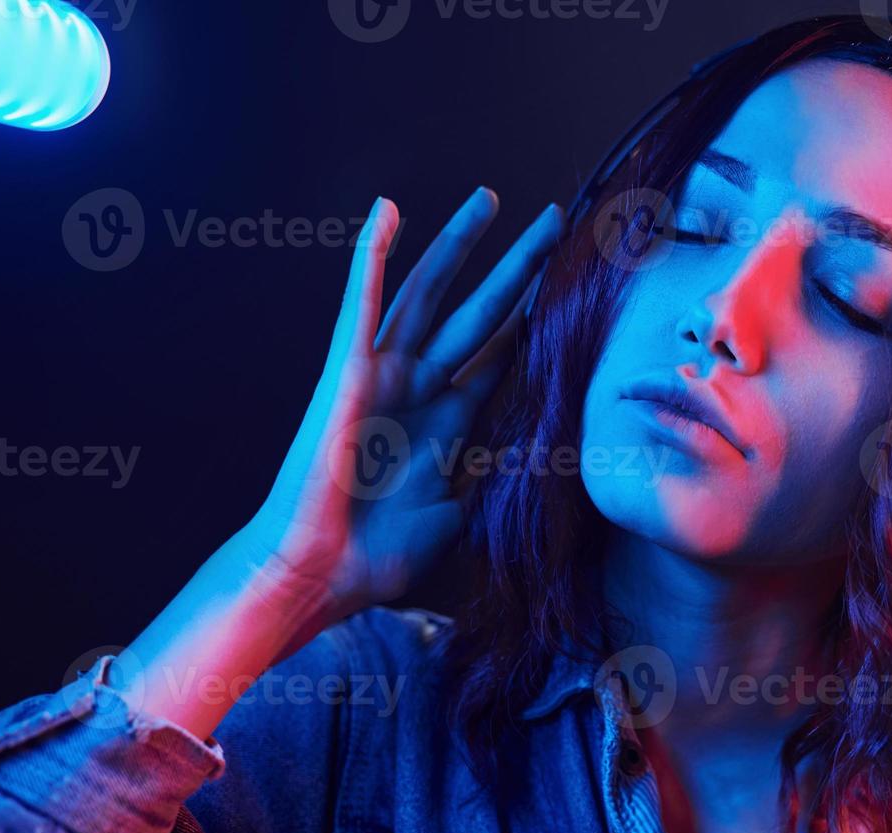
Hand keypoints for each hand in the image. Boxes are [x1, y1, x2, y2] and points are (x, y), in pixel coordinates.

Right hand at [238, 190, 562, 630]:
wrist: (321, 573)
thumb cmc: (380, 555)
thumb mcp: (462, 513)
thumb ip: (495, 477)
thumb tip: (540, 460)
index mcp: (449, 421)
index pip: (500, 355)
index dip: (534, 319)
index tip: (570, 285)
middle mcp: (420, 388)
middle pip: (478, 313)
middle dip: (517, 268)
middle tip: (554, 223)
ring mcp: (383, 376)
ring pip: (429, 294)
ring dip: (458, 246)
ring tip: (488, 199)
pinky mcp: (347, 374)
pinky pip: (361, 306)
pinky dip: (370, 258)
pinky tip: (386, 213)